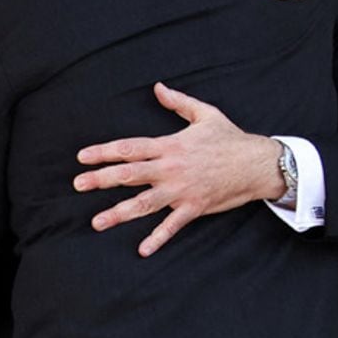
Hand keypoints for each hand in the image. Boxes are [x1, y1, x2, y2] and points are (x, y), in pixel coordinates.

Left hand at [73, 82, 285, 256]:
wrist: (259, 163)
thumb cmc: (230, 138)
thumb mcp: (205, 113)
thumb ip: (178, 102)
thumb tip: (158, 87)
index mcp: (170, 146)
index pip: (129, 148)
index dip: (104, 152)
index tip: (82, 157)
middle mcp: (171, 168)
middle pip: (129, 174)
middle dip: (101, 179)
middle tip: (78, 184)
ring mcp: (182, 190)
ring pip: (144, 203)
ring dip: (119, 213)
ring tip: (97, 222)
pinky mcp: (194, 207)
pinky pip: (172, 225)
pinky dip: (158, 238)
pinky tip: (142, 250)